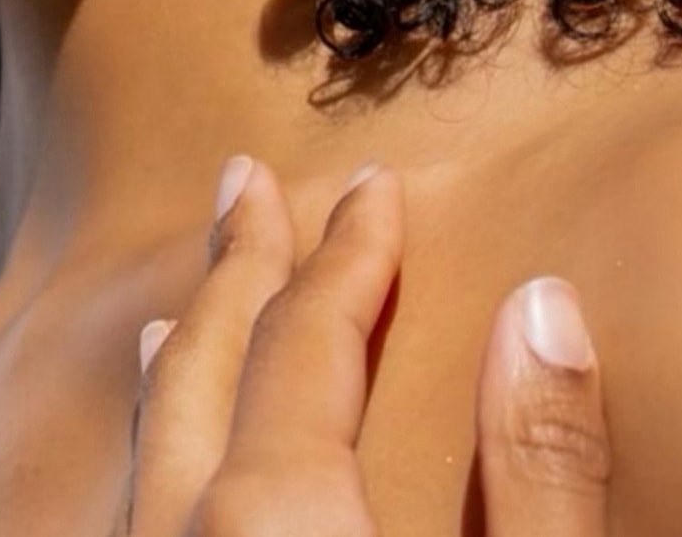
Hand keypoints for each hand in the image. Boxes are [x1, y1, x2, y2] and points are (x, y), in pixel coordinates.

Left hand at [120, 159, 610, 536]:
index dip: (348, 252)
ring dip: (184, 352)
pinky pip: (138, 509)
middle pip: (206, 362)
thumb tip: (543, 311)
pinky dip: (158, 450)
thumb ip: (538, 471)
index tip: (372, 184)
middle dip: (236, 262)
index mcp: (276, 518)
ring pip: (153, 441)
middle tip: (240, 179)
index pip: (307, 338)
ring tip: (190, 295)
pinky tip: (167, 457)